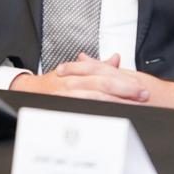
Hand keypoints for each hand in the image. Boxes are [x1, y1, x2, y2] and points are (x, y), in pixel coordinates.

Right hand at [10, 53, 150, 103]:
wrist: (30, 91)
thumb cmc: (53, 82)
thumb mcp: (74, 70)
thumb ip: (97, 65)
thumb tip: (116, 58)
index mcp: (77, 72)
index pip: (103, 72)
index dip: (123, 78)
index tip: (140, 84)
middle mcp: (72, 82)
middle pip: (102, 83)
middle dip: (124, 89)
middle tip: (143, 94)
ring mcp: (68, 95)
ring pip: (95, 96)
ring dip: (117, 100)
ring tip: (134, 105)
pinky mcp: (67, 107)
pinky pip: (86, 109)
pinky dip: (101, 111)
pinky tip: (114, 114)